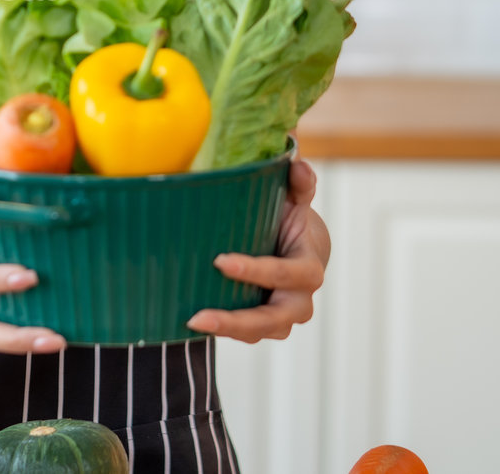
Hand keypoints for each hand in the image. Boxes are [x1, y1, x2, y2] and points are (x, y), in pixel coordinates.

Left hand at [185, 156, 330, 342]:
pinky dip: (223, 330)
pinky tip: (192, 321)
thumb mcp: (296, 199)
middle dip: (236, 320)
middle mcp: (299, 300)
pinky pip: (246, 334)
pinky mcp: (265, 326)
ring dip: (226, 330)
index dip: (256, 270)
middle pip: (273, 318)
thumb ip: (299, 183)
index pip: (285, 273)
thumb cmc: (292, 220)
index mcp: (309, 268)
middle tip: (197, 316)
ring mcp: (283, 318)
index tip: (220, 261)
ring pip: (257, 332)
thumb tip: (297, 165)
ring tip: (191, 321)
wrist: (300, 250)